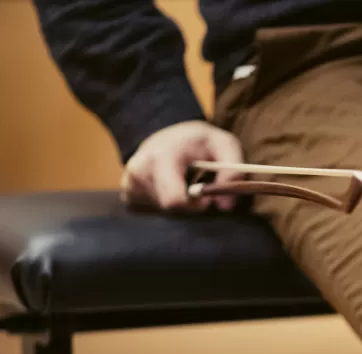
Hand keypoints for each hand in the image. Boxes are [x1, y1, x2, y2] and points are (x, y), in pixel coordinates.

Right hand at [121, 121, 244, 212]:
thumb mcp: (224, 144)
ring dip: (180, 205)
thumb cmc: (198, 140)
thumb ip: (233, 172)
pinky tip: (170, 188)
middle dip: (189, 206)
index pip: (175, 200)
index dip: (196, 206)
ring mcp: (130, 183)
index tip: (206, 198)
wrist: (166, 133)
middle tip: (196, 189)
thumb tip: (226, 205)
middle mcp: (139, 170)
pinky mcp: (128, 194)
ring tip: (182, 183)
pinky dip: (167, 205)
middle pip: (171, 210)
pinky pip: (153, 212)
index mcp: (161, 157)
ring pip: (164, 213)